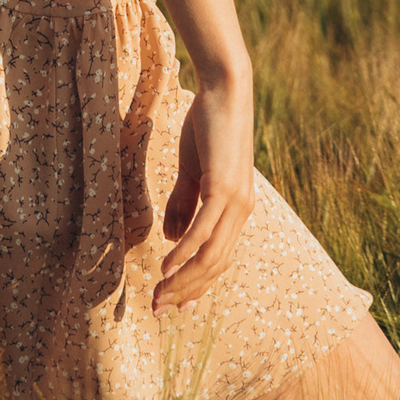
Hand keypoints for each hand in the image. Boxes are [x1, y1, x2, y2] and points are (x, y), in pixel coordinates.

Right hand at [156, 68, 254, 311]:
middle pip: (215, 266)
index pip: (219, 259)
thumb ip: (183, 204)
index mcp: (236, 210)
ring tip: (159, 295)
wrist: (226, 91)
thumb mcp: (193, 171)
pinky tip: (166, 268)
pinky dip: (185, 253)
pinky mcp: (224, 189)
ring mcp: (235, 202)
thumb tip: (171, 238)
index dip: (197, 284)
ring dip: (183, 280)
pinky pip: (203, 231)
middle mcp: (241, 212)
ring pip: (210, 256)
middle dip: (185, 291)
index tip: (175, 304)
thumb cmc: (209, 127)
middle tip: (158, 308)